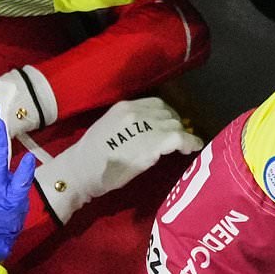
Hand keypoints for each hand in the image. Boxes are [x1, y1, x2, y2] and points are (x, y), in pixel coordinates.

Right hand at [35, 97, 202, 223]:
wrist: (82, 169)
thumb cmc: (90, 157)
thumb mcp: (108, 130)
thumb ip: (128, 125)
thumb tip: (147, 132)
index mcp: (123, 107)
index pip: (155, 103)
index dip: (166, 114)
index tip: (168, 125)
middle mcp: (136, 111)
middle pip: (167, 113)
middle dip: (174, 124)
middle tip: (177, 139)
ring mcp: (146, 125)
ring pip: (175, 124)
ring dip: (181, 135)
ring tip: (184, 146)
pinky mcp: (154, 142)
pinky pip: (180, 138)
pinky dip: (190, 142)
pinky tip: (192, 148)